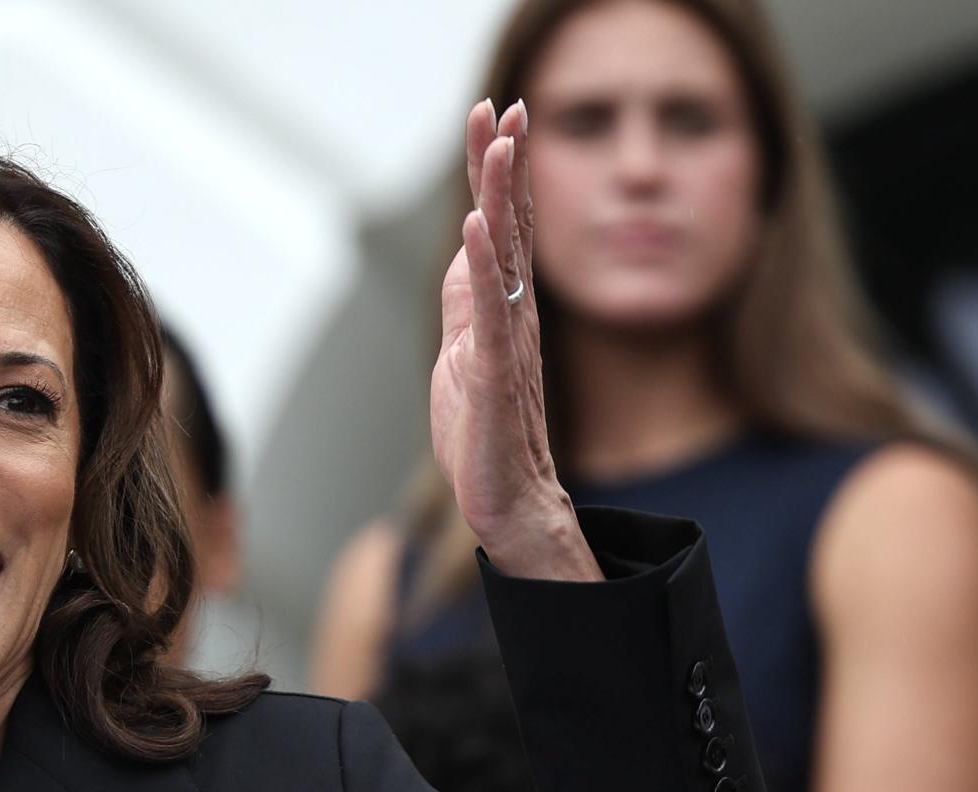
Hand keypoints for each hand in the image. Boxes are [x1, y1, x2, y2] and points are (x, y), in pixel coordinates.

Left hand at [430, 99, 598, 581]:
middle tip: (502, 106)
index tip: (495, 115)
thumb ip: (465, 302)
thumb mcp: (463, 353)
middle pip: (509, 225)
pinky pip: (489, 313)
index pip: (502, 225)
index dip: (498, 170)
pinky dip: (482, 266)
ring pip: (506, 257)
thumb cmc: (485, 433)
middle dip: (502, 163)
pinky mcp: (494, 376)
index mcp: (504, 308)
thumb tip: (464, 249)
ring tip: (497, 144)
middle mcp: (514, 315)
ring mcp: (507, 343)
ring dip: (501, 196)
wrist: (508, 500)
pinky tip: (478, 225)